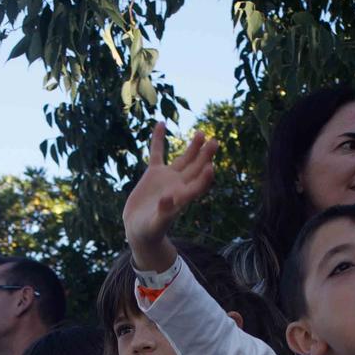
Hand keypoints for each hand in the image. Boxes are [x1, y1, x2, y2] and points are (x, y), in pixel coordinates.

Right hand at [123, 122, 217, 270]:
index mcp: (181, 198)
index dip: (205, 178)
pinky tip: (160, 123)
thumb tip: (168, 198)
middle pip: (195, 168)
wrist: (138, 229)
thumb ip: (164, 212)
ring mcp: (167, 178)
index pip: (198, 186)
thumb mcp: (156, 224)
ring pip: (183, 159)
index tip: (211, 167)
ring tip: (202, 133)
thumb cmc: (149, 231)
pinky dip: (158, 139)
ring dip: (192, 147)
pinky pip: (157, 153)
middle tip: (215, 141)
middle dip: (205, 155)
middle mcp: (178, 185)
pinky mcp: (154, 174)